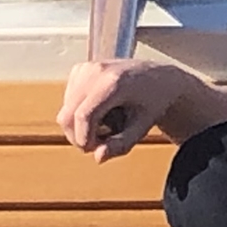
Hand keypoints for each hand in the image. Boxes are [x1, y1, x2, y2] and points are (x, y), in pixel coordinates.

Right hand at [55, 58, 197, 160]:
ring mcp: (85, 68)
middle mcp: (96, 71)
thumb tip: (98, 158)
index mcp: (115, 83)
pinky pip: (68, 103)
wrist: (160, 79)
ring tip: (107, 128)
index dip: (83, 139)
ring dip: (80, 127)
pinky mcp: (79, 70)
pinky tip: (101, 114)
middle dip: (78, 137)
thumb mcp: (143, 126)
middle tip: (99, 146)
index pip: (84, 115)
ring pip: (65, 111)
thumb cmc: (154, 104)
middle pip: (67, 115)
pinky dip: (78, 115)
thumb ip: (121, 144)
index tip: (94, 151)